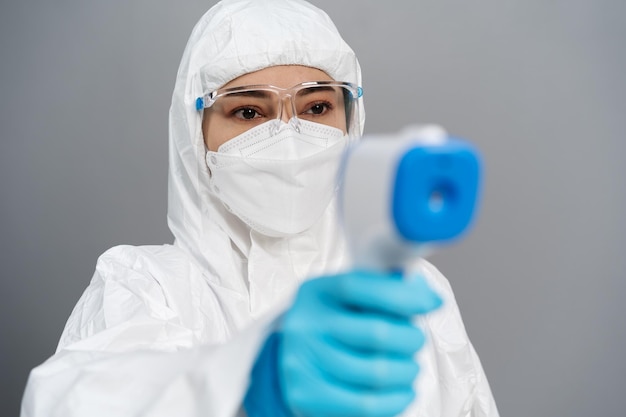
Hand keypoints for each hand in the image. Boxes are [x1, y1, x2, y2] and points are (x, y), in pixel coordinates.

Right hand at [278, 270, 441, 416]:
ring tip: (409, 368)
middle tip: (415, 342)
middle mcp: (304, 324)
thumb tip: (430, 299)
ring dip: (407, 371)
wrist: (297, 357)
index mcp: (317, 292)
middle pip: (375, 332)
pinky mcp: (306, 395)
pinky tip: (402, 391)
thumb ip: (385, 290)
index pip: (358, 286)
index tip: (430, 304)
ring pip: (375, 372)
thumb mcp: (352, 298)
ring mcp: (302, 361)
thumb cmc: (337, 323)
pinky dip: (395, 400)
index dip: (400, 296)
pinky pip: (365, 404)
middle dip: (410, 339)